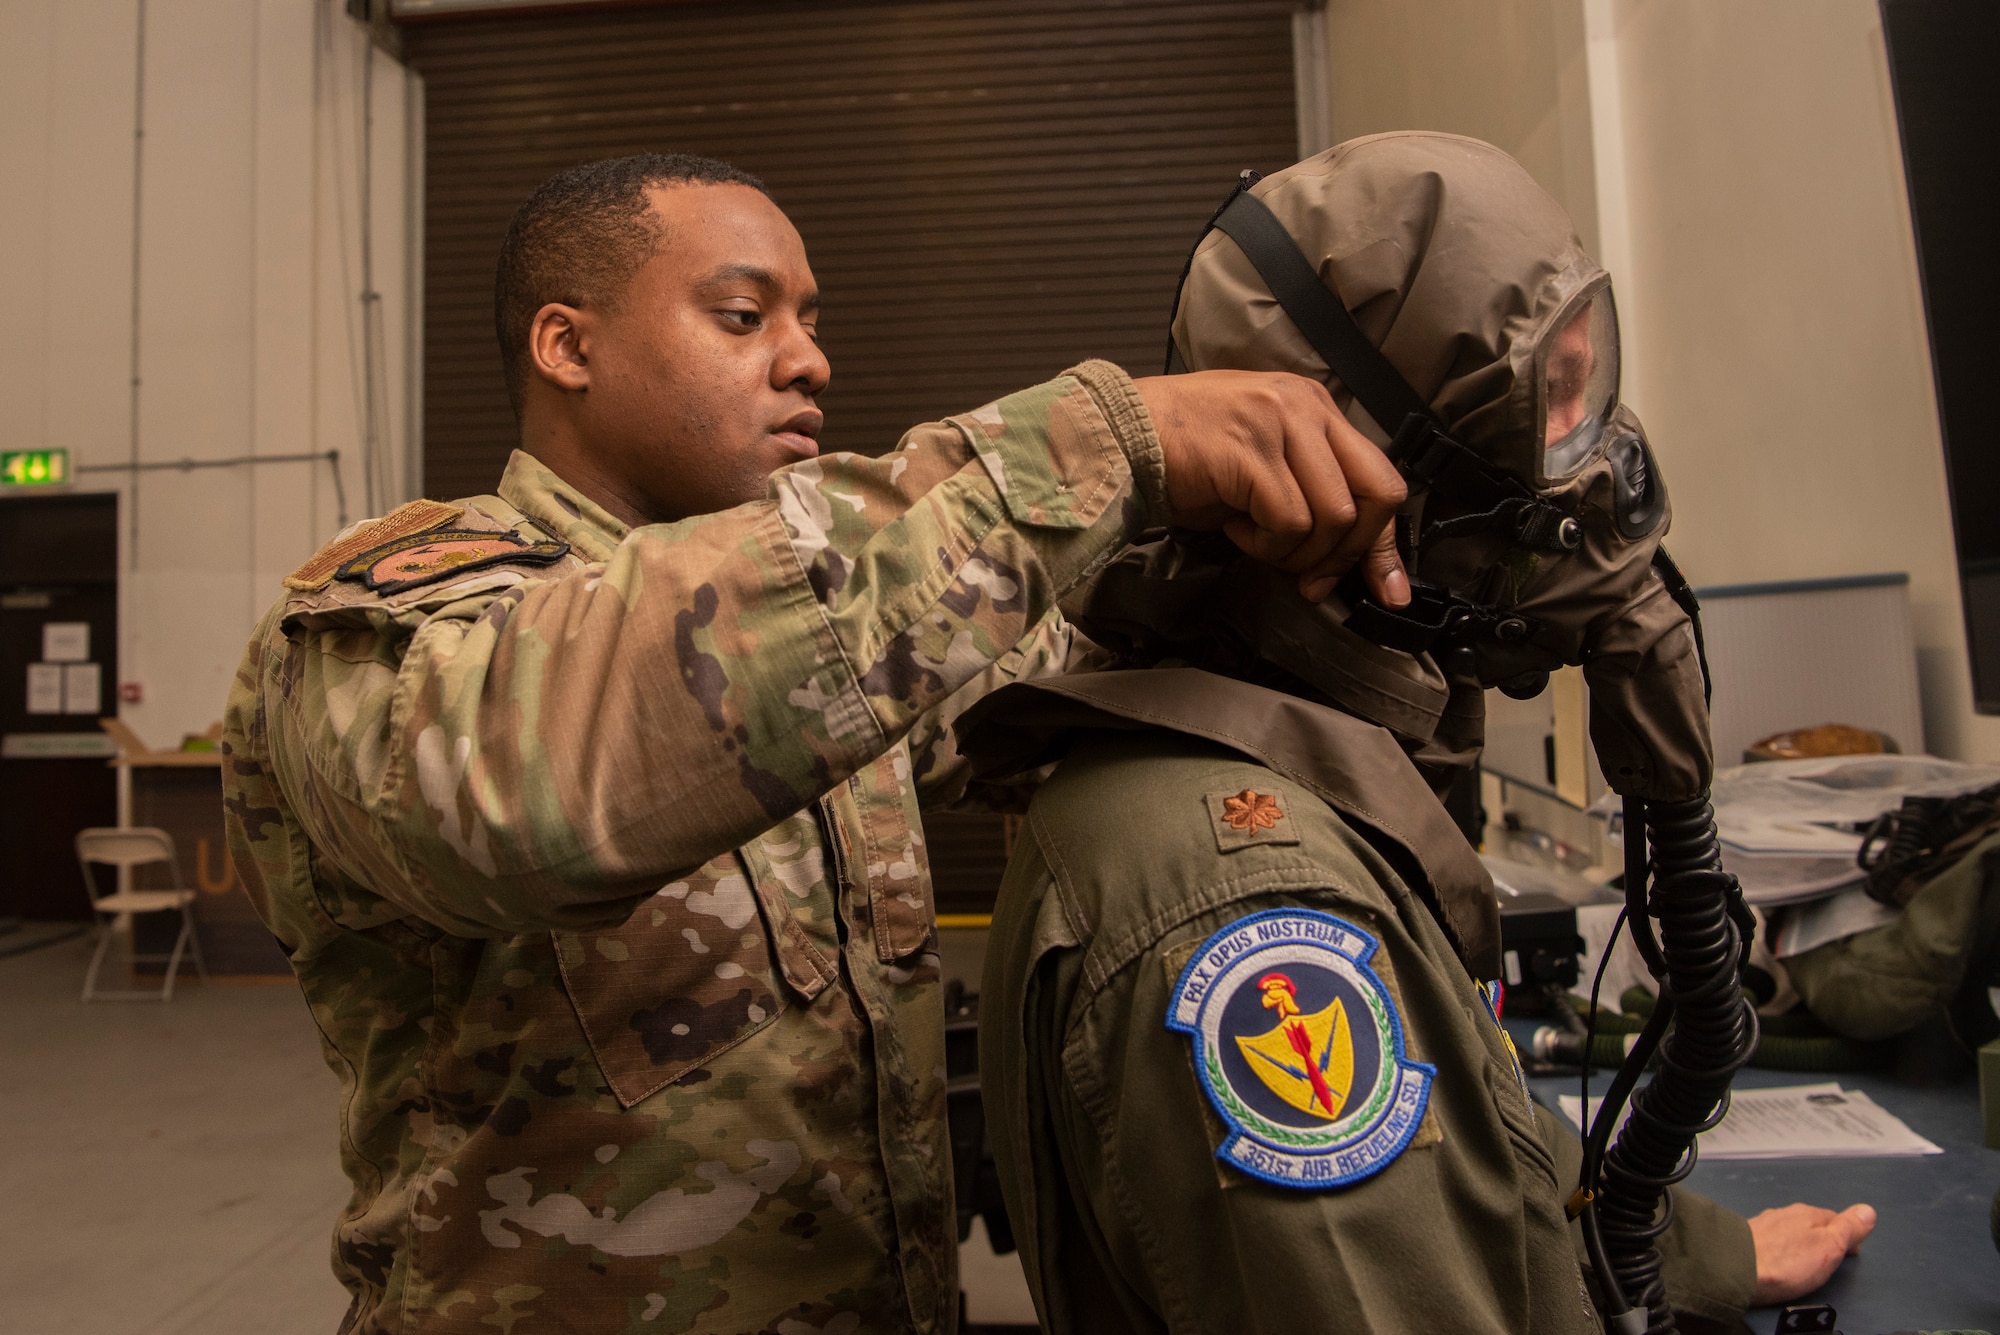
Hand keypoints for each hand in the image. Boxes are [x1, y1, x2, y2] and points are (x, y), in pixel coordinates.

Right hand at [1133, 370, 1409, 605]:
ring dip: (1294, 550)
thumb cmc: (1183, 456)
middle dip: (1348, 553)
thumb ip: (1308, 491)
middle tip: (1311, 581)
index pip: (1379, 476)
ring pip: (1332, 516)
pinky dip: (1264, 543)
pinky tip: (1234, 527)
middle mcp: (1306, 406)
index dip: (1385, 542)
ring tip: (1253, 538)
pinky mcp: (1253, 451)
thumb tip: (1343, 556)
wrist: (1118, 437)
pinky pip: (1289, 522)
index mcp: (1314, 406)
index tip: (1387, 588)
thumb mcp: (1261, 465)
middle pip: (1375, 495)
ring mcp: (1281, 423)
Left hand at [1748, 1202, 1875, 1304]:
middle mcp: (1785, 1214)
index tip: (1853, 1252)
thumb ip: (1849, 1228)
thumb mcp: (1829, 1246)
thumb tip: (1868, 1210)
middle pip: (1812, 1224)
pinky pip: (1772, 1241)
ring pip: (1790, 1231)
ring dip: (1799, 1243)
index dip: (1848, 1236)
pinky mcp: (1748, 1240)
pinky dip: (1780, 1249)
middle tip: (1830, 1259)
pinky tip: (1779, 1260)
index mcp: (1808, 1214)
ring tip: (1805, 1261)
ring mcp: (1764, 1225)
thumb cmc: (1785, 1262)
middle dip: (1822, 1239)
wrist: (1737, 1269)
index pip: (1836, 1219)